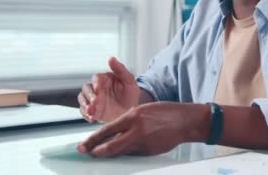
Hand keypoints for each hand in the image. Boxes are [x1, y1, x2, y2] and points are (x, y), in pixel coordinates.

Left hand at [77, 102, 208, 156]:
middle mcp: (136, 131)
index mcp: (133, 117)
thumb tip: (112, 134)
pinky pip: (133, 154)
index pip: (106, 131)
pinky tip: (122, 152)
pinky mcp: (150, 152)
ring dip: (110, 154)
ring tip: (102, 153)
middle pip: (110, 147)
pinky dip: (125, 153)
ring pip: (121, 153)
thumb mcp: (142, 111)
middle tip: (87, 153)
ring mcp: (144, 143)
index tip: (82, 146)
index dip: (92, 140)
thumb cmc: (165, 112)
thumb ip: (127, 122)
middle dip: (96, 152)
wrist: (185, 121)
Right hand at [78, 57, 140, 122]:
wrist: (132, 113)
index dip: (96, 83)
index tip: (99, 89)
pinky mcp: (92, 111)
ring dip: (85, 105)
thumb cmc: (130, 95)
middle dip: (89, 96)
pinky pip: (83, 111)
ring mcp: (93, 100)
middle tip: (95, 103)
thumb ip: (120, 69)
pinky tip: (92, 118)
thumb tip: (111, 58)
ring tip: (91, 112)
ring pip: (82, 99)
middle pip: (86, 88)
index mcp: (104, 79)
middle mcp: (97, 88)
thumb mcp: (129, 81)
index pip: (96, 78)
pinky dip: (85, 115)